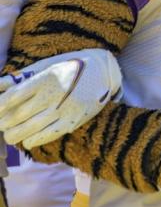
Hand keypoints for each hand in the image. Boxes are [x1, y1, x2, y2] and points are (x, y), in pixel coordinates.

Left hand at [0, 49, 121, 147]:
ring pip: (31, 128)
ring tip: (10, 135)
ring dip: (15, 135)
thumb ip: (21, 77)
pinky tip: (28, 141)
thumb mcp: (47, 66)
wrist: (104, 71)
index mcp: (45, 78)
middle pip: (18, 115)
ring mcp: (65, 109)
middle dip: (4, 123)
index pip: (13, 97)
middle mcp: (54, 94)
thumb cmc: (71, 67)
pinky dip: (34, 141)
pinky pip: (48, 135)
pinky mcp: (74, 120)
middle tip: (1, 124)